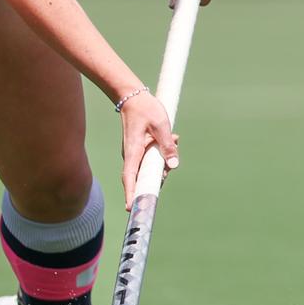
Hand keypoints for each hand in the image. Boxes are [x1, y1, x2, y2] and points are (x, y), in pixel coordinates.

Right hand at [117, 91, 178, 209]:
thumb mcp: (161, 125)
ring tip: (173, 140)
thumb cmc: (145, 109)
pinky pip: (152, 159)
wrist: (132, 96)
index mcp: (133, 151)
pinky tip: (172, 138)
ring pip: (150, 167)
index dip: (131, 193)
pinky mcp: (140, 150)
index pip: (130, 177)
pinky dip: (163, 153)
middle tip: (169, 168)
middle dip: (158, 176)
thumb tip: (173, 164)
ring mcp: (135, 154)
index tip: (132, 208)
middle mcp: (132, 156)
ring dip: (163, 161)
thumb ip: (167, 145)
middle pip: (143, 177)